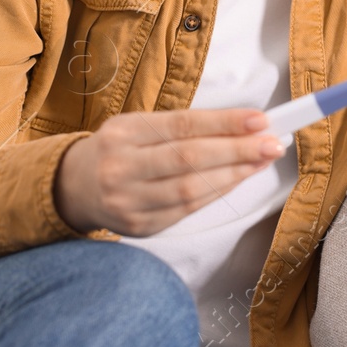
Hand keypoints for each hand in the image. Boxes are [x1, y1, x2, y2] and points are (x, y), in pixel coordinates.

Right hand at [54, 107, 284, 236]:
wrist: (74, 186)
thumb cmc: (119, 148)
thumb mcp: (138, 125)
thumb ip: (184, 126)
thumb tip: (245, 125)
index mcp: (123, 132)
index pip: (183, 125)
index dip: (225, 123)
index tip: (261, 119)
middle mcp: (121, 167)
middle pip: (189, 159)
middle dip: (238, 151)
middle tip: (273, 143)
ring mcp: (128, 202)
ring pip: (191, 190)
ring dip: (234, 175)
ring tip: (262, 161)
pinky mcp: (139, 227)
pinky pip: (187, 211)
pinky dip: (216, 194)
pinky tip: (237, 180)